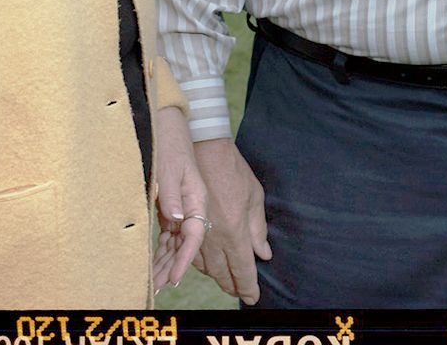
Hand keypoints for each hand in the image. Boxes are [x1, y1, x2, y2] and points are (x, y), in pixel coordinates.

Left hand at [153, 107, 209, 292]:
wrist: (167, 123)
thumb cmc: (170, 141)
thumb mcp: (170, 165)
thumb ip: (172, 192)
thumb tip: (177, 218)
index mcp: (197, 198)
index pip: (194, 236)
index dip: (184, 258)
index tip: (174, 277)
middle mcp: (193, 206)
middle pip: (188, 245)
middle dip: (175, 268)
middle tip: (160, 289)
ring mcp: (183, 207)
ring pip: (178, 243)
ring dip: (167, 263)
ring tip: (154, 285)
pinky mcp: (173, 206)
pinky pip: (171, 234)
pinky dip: (164, 251)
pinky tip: (156, 265)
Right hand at [191, 137, 270, 304]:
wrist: (203, 148)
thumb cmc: (233, 169)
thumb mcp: (254, 196)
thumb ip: (258, 228)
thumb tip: (263, 254)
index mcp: (234, 232)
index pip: (242, 270)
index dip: (248, 287)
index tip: (253, 297)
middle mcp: (214, 238)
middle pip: (222, 274)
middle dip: (232, 286)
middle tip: (239, 291)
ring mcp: (196, 233)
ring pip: (205, 267)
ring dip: (216, 276)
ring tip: (226, 280)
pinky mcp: (183, 224)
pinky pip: (191, 254)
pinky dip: (201, 263)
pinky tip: (207, 263)